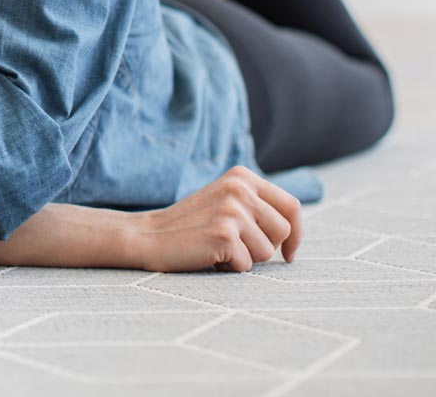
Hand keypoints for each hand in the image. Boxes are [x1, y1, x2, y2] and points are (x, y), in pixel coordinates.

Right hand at [132, 166, 303, 272]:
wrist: (148, 236)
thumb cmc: (190, 226)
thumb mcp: (225, 202)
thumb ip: (256, 205)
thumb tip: (295, 228)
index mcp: (242, 176)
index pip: (292, 206)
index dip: (296, 233)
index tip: (289, 252)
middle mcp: (239, 189)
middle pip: (283, 231)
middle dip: (265, 247)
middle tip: (235, 247)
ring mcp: (231, 210)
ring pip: (267, 252)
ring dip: (246, 258)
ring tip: (217, 248)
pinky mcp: (224, 234)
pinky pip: (247, 265)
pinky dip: (229, 268)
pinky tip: (208, 255)